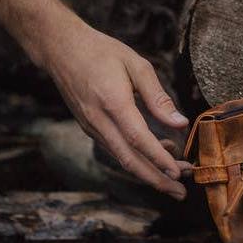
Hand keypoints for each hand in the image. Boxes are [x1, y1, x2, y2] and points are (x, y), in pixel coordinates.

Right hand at [36, 16, 190, 197]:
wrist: (61, 49)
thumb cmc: (102, 51)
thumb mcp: (136, 65)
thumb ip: (158, 97)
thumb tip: (180, 122)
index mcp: (113, 103)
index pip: (139, 140)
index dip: (159, 160)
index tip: (179, 173)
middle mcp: (99, 121)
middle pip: (129, 160)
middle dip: (156, 180)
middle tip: (180, 193)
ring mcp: (92, 127)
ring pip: (122, 159)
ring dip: (149, 172)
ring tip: (177, 177)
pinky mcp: (90, 127)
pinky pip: (116, 149)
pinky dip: (138, 157)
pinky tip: (160, 152)